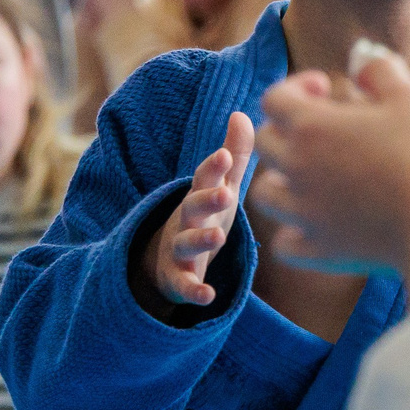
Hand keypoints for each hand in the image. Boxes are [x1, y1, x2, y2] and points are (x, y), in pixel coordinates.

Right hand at [151, 112, 255, 305]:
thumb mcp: (220, 186)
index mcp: (199, 196)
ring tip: (217, 237)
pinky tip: (208, 296)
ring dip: (200, 240)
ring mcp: (179, 249)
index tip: (224, 155)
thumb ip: (233, 154)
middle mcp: (187, 220)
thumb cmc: (204, 215)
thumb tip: (242, 114)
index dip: (213, 167)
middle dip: (206, 199)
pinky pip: (184, 285)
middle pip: (193, 207)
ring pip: (186, 243)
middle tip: (225, 194)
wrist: (166, 259)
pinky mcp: (178, 279)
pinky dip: (194, 291)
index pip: (204, 178)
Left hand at [252, 46, 409, 274]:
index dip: (298, 85)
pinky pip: (285, 244)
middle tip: (324, 130)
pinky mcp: (320, 249)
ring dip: (281, 179)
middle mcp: (297, 168)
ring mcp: (304, 212)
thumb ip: (379, 68)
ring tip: (312, 176)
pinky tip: (317, 222)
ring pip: (265, 193)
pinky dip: (293, 232)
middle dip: (287, 129)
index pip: (275, 97)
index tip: (328, 88)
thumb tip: (361, 58)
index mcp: (311, 126)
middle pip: (265, 142)